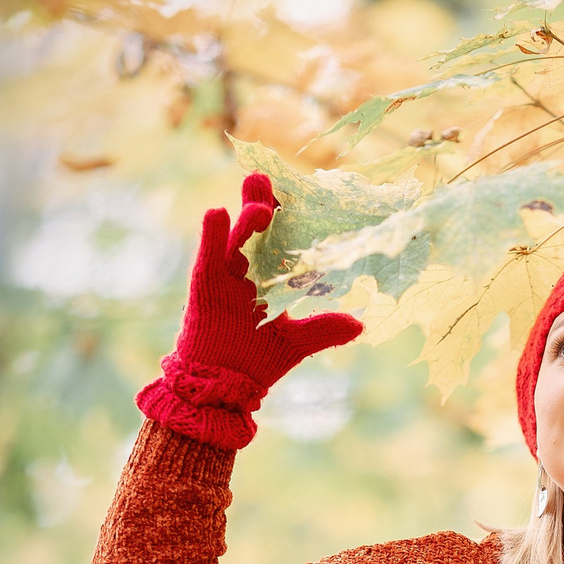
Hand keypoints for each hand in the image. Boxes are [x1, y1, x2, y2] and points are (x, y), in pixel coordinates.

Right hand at [136, 172, 363, 449]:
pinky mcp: (204, 284)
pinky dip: (211, 233)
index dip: (289, 217)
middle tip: (266, 178)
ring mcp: (224, 275)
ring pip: (236, 238)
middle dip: (261, 202)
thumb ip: (324, 329)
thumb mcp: (297, 343)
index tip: (302, 196)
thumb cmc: (256, 361)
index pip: (280, 239)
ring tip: (260, 208)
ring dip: (247, 221)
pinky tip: (217, 212)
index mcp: (269, 277)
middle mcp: (247, 270)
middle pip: (256, 229)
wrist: (222, 386)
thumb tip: (360, 324)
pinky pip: (207, 254)